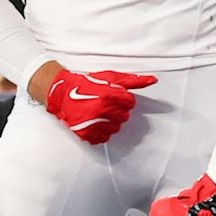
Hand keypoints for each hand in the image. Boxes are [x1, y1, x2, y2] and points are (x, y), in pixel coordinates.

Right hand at [42, 67, 158, 143]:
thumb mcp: (110, 77)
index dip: (124, 99)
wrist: (62, 93)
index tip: (114, 96)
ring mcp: (93, 123)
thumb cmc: (87, 83)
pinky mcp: (86, 134)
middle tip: (105, 104)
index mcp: (109, 95)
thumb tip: (153, 80)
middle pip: (124, 117)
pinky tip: (94, 122)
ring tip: (99, 112)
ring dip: (110, 122)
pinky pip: (103, 138)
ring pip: (115, 128)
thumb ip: (133, 81)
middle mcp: (102, 110)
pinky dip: (100, 131)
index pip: (131, 103)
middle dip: (117, 110)